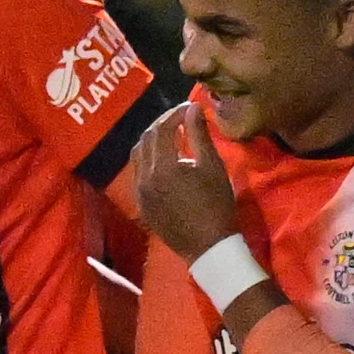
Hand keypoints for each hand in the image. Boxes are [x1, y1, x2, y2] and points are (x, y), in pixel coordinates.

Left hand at [129, 102, 243, 259]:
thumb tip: (193, 108)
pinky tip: (163, 157)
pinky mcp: (140, 203)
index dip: (175, 114)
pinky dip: (148, 158)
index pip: (162, 129)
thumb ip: (199, 135)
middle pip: (146, 139)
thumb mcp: (212, 166)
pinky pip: (137, 173)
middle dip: (162, 124)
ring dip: (152, 139)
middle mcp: (144, 177)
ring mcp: (139, 192)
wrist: (208, 245)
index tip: (190, 107)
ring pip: (138, 155)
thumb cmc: (216, 204)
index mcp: (163, 167)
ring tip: (170, 133)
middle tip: (180, 117)